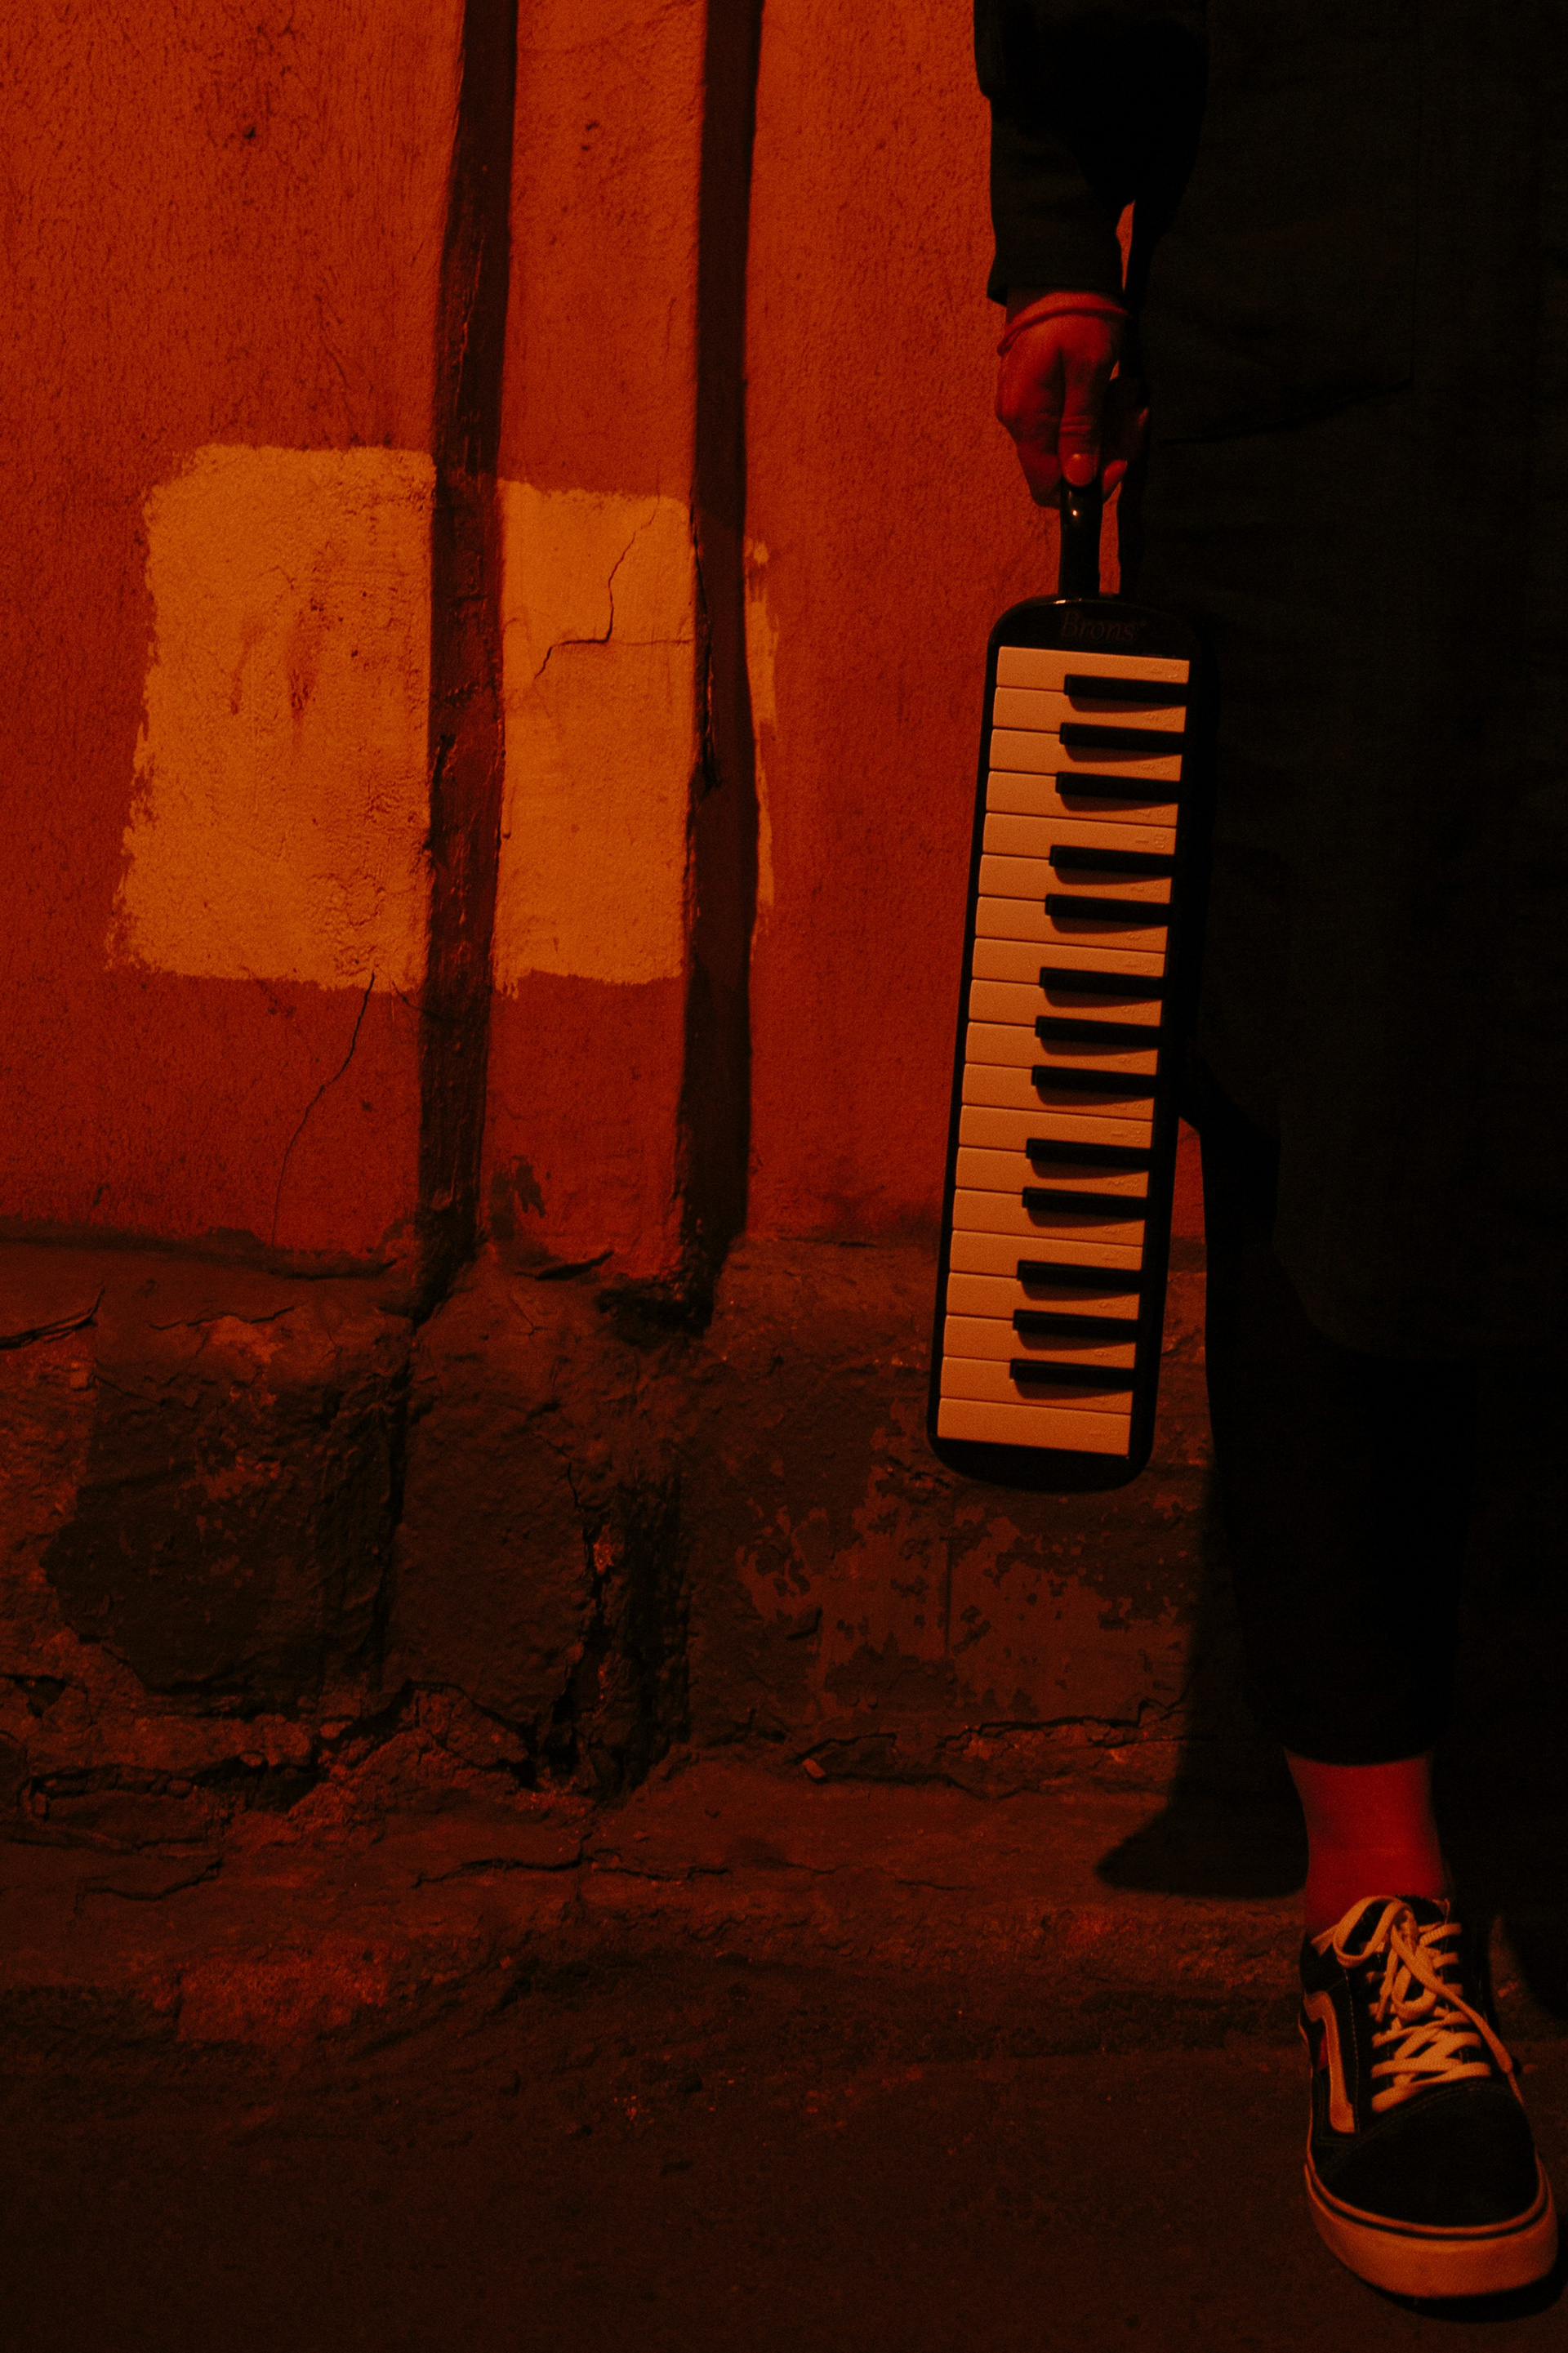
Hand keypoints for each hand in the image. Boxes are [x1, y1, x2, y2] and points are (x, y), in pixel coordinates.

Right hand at [995, 303, 1148, 506]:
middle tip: (1135, 412)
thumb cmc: (1076, 314)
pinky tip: (1115, 385)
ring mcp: (1026, 405)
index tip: (1121, 461)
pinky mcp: (1037, 390)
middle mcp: (1020, 420)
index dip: (1087, 487)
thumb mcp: (1088, 371)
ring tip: (1129, 389)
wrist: (1057, 266)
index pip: (1049, 487)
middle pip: (1065, 465)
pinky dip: (1097, 410)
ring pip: (1072, 442)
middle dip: (1108, 447)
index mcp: (1027, 420)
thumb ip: (1081, 429)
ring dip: (1109, 425)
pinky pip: (1068, 418)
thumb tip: (1078, 480)